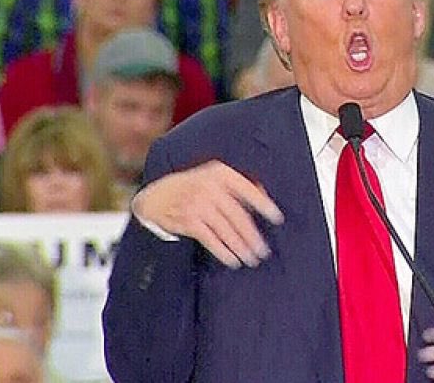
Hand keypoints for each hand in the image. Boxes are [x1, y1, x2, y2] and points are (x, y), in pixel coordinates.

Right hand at [134, 160, 283, 268]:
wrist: (156, 196)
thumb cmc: (193, 186)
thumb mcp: (214, 177)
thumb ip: (239, 184)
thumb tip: (265, 195)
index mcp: (220, 173)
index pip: (247, 189)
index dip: (263, 204)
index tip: (277, 218)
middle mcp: (209, 187)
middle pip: (238, 215)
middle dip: (252, 235)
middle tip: (263, 250)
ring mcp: (197, 204)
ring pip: (226, 230)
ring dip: (240, 247)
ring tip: (251, 259)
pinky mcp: (188, 221)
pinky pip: (211, 240)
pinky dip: (223, 252)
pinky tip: (233, 260)